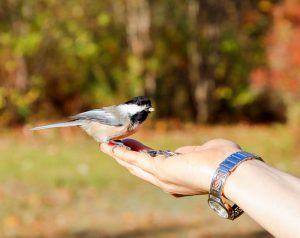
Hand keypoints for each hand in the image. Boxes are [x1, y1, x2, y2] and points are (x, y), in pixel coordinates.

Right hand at [100, 138, 240, 196]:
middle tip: (114, 146)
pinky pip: (135, 159)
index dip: (142, 156)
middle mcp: (167, 181)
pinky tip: (110, 146)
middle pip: (140, 168)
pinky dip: (121, 153)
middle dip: (126, 156)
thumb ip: (190, 152)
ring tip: (106, 145)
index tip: (134, 146)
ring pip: (134, 165)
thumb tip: (184, 151)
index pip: (155, 166)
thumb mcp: (202, 153)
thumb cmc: (223, 159)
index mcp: (178, 177)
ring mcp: (162, 177)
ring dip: (119, 154)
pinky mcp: (159, 169)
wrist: (230, 169)